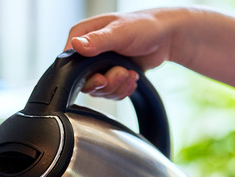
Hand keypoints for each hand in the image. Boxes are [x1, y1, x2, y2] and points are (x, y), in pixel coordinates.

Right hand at [65, 7, 234, 99]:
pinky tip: (133, 77)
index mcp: (83, 35)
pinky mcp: (110, 75)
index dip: (81, 74)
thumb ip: (97, 41)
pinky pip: (110, 93)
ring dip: (117, 86)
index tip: (100, 76)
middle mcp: (87, 51)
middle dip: (105, 83)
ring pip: (98, 90)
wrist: (167, 37)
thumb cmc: (144, 26)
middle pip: (83, 80)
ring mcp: (99, 65)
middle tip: (121, 74)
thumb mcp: (120, 32)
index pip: (68, 61)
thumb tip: (76, 46)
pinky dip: (123, 90)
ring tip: (131, 74)